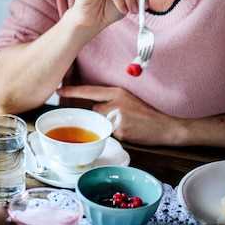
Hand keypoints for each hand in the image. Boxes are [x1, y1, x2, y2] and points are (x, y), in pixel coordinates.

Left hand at [58, 85, 184, 145]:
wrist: (165, 127)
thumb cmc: (145, 113)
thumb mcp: (127, 99)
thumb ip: (109, 100)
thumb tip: (92, 107)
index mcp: (116, 92)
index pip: (89, 90)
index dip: (72, 91)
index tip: (59, 90)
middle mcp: (115, 103)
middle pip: (93, 110)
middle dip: (101, 115)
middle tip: (120, 117)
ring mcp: (117, 117)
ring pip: (100, 123)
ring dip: (107, 125)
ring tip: (126, 124)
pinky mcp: (119, 131)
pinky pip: (108, 134)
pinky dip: (116, 134)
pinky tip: (129, 131)